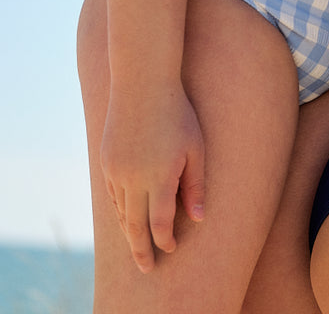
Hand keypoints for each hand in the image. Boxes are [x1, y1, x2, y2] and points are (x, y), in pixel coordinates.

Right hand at [100, 87, 205, 272]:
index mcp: (158, 178)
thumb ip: (195, 184)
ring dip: (129, 231)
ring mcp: (115, 171)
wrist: (142, 84)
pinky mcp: (106, 162)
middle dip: (141, 249)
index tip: (170, 251)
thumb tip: (198, 218)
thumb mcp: (195, 147)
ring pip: (120, 212)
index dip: (164, 240)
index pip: (160, 222)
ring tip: (137, 245)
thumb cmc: (178, 113)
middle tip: (146, 268)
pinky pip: (112, 195)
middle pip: (135, 225)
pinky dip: (119, 210)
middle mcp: (132, 180)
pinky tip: (127, 215)